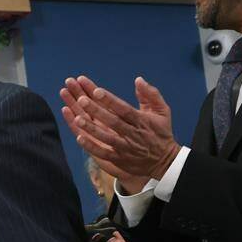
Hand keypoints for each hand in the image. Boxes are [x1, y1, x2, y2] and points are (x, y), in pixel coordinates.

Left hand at [59, 76, 179, 192]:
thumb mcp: (162, 112)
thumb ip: (151, 95)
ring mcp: (125, 147)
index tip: (96, 90)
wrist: (165, 161)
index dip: (109, 100)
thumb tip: (138, 79)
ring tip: (77, 119)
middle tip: (81, 99)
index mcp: (141, 120)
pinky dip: (91, 147)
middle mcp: (132, 133)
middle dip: (96, 110)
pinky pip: (103, 154)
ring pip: (106, 137)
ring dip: (91, 128)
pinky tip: (79, 138)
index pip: (123, 109)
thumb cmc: (161, 132)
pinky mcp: (119, 159)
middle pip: (112, 121)